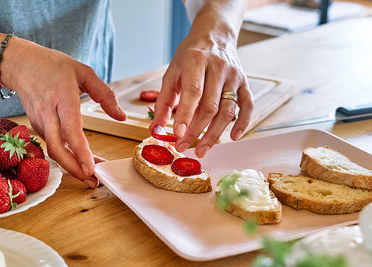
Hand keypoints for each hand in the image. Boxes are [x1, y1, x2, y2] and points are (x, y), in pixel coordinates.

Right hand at [4, 38, 125, 187]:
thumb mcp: (84, 72)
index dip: (80, 152)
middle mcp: (48, 114)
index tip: (91, 168)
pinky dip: (67, 157)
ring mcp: (40, 122)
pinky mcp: (37, 127)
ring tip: (92, 176)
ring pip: (55, 151)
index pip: (70, 130)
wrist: (20, 64)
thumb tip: (121, 117)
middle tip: (93, 181)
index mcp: (62, 98)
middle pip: (57, 149)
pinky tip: (81, 162)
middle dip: (75, 170)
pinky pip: (53, 146)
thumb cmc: (53, 66)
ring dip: (72, 167)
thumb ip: (105, 95)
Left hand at [151, 25, 252, 157]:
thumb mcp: (172, 72)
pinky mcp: (244, 82)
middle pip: (211, 106)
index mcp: (196, 61)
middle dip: (197, 131)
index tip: (178, 135)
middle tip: (184, 147)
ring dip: (215, 134)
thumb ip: (163, 100)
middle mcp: (218, 67)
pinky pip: (247, 105)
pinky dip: (242, 123)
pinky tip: (233, 137)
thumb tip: (157, 129)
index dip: (186, 115)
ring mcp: (234, 75)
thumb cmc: (190, 56)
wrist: (215, 35)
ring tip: (202, 149)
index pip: (193, 92)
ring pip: (228, 110)